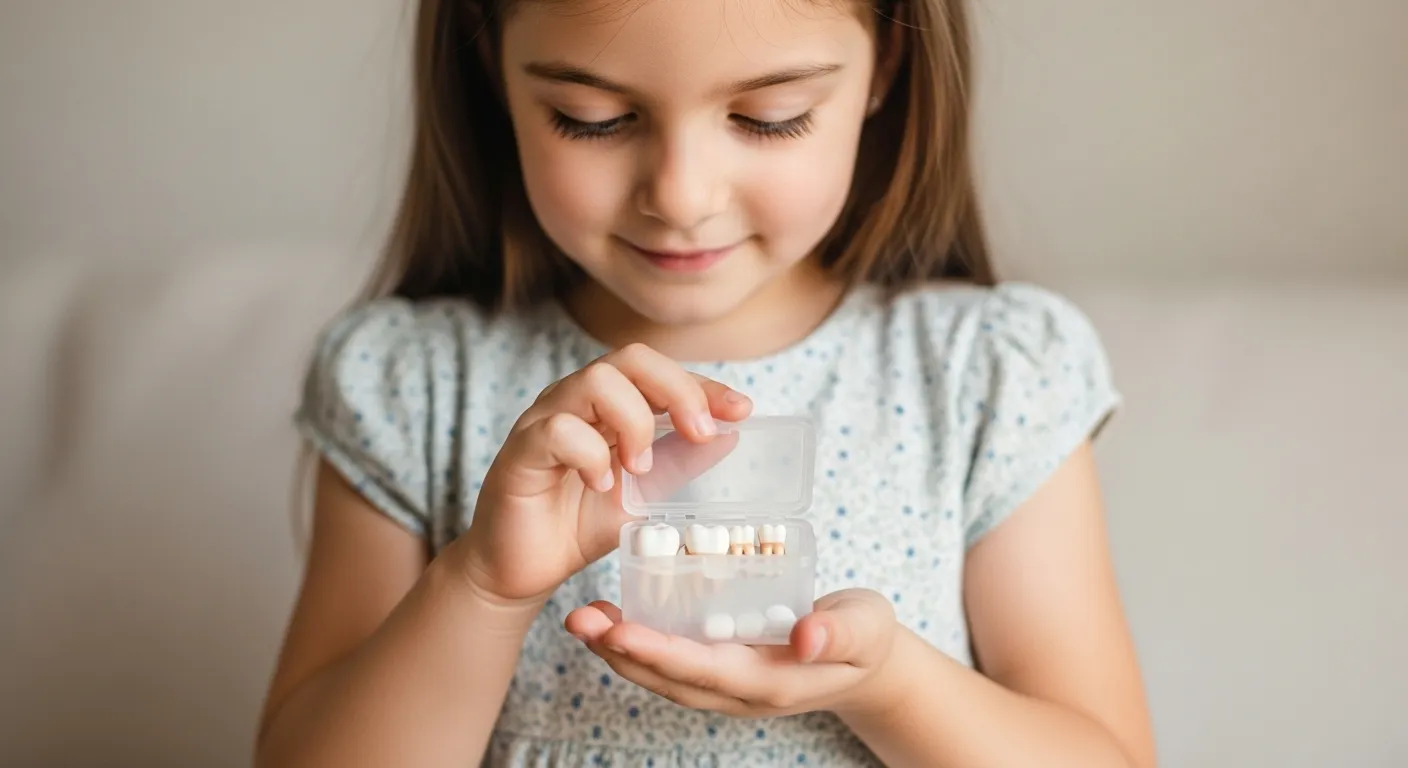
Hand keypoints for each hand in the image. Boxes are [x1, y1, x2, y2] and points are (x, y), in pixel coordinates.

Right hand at [449, 343, 752, 606]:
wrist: (521, 569)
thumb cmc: (576, 525)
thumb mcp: (643, 495)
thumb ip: (678, 465)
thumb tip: (728, 437)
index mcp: (608, 404)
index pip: (660, 372)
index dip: (703, 385)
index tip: (742, 411)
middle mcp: (576, 400)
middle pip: (630, 359)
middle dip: (676, 390)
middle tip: (699, 433)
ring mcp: (545, 420)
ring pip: (595, 380)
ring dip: (633, 422)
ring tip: (640, 469)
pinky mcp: (521, 450)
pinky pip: (558, 429)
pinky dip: (590, 455)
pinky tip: (601, 486)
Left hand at [564, 589, 901, 717]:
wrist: (867, 661)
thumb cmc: (866, 636)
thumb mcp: (865, 627)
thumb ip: (838, 633)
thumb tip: (805, 636)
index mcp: (771, 682)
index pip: (703, 670)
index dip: (658, 652)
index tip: (618, 630)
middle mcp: (740, 691)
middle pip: (669, 679)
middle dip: (621, 652)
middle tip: (580, 620)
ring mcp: (727, 685)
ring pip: (663, 675)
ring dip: (619, 650)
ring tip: (583, 619)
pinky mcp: (721, 669)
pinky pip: (671, 662)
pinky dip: (638, 642)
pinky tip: (613, 617)